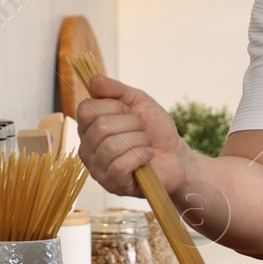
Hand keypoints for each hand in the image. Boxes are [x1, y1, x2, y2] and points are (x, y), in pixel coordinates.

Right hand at [75, 76, 190, 196]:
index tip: (129, 112)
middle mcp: (87, 148)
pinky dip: (141, 156)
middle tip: (141, 131)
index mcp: (89, 127)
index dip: (113, 106)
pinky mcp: (112, 184)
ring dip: (139, 141)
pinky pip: (121, 165)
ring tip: (145, 144)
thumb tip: (94, 79)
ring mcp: (97, 168)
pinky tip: (147, 157)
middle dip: (132, 124)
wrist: (176, 156)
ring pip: (112, 146)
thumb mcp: (138, 101)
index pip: (86, 109)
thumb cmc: (155, 130)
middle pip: (101, 127)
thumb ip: (116, 90)